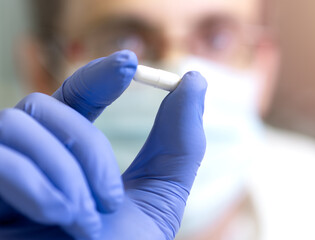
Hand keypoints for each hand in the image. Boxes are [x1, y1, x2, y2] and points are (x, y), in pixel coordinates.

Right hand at [0, 50, 206, 239]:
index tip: (131, 64)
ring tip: (84, 217)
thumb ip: (180, 141)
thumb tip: (195, 80)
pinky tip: (57, 216)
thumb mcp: (161, 195)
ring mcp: (1, 169)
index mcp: (70, 153)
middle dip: (87, 147)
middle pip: (47, 105)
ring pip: (20, 123)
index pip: (75, 95)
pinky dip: (37, 183)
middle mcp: (31, 155)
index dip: (98, 74)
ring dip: (66, 170)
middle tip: (109, 198)